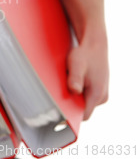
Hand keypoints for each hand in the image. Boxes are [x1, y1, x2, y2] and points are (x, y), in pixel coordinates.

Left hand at [60, 0, 108, 120]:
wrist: (94, 42)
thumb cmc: (84, 53)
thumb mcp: (76, 64)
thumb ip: (74, 78)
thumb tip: (74, 90)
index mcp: (97, 94)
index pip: (83, 116)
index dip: (70, 116)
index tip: (56, 112)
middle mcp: (102, 96)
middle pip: (82, 110)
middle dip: (70, 105)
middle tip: (56, 94)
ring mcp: (101, 92)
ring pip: (83, 102)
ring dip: (73, 97)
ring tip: (63, 84)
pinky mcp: (97, 88)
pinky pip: (84, 95)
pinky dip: (76, 91)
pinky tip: (68, 81)